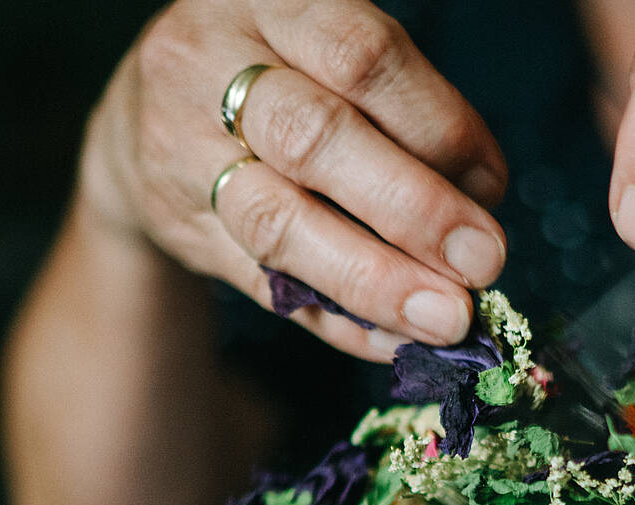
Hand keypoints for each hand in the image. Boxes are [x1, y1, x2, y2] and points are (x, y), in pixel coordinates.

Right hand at [79, 0, 511, 359]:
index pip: (360, 54)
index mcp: (266, 2)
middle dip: (412, 206)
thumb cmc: (273, 76)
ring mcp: (181, 152)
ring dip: (374, 277)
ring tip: (446, 318)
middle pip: (314, 137)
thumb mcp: (321, 47)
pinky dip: (338, 319)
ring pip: (278, 223)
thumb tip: (482, 197)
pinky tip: (394, 341)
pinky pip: (263, 286)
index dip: (437, 122)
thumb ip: (399, 106)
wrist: (142, 122)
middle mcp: (208, 66)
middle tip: (484, 260)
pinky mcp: (178, 229)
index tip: (491, 183)